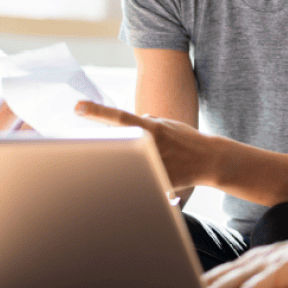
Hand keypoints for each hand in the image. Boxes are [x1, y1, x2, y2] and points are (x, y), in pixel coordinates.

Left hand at [75, 101, 218, 188]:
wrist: (210, 160)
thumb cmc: (187, 140)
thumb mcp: (166, 124)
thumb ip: (145, 124)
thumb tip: (125, 126)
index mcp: (151, 128)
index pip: (118, 117)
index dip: (97, 111)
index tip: (77, 107)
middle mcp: (149, 145)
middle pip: (120, 145)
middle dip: (119, 147)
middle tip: (122, 148)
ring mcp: (152, 163)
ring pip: (130, 161)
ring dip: (138, 161)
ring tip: (160, 159)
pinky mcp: (156, 180)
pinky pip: (140, 176)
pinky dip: (145, 174)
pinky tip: (166, 171)